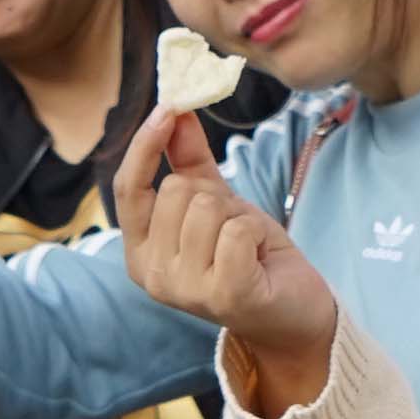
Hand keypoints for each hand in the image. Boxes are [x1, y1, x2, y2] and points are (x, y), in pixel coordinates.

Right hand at [111, 109, 339, 407]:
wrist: (292, 310)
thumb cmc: (247, 255)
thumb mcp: (215, 202)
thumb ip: (188, 161)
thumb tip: (174, 111)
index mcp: (139, 253)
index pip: (127, 189)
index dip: (145, 146)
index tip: (169, 108)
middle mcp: (152, 275)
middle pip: (176, 191)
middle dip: (214, 196)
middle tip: (232, 226)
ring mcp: (185, 290)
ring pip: (207, 207)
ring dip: (238, 216)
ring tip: (245, 245)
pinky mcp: (224, 295)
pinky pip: (236, 230)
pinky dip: (255, 232)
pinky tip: (258, 256)